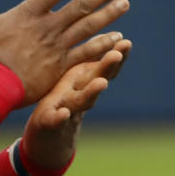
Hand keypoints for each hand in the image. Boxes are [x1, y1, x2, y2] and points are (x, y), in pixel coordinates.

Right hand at [0, 0, 128, 103]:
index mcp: (29, 14)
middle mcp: (48, 28)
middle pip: (80, 7)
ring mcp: (57, 47)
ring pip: (88, 27)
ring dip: (108, 15)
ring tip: (124, 4)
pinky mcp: (61, 66)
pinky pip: (86, 53)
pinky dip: (103, 45)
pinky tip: (117, 39)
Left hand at [22, 39, 130, 169]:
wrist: (47, 140)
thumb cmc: (63, 102)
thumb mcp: (77, 78)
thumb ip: (92, 59)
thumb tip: (112, 35)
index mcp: (83, 80)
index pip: (104, 67)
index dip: (117, 56)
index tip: (127, 42)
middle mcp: (79, 94)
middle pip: (96, 79)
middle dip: (107, 68)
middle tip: (117, 54)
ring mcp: (66, 109)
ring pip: (81, 100)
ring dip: (91, 92)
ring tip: (101, 83)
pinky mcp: (48, 123)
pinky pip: (54, 120)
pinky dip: (59, 118)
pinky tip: (63, 114)